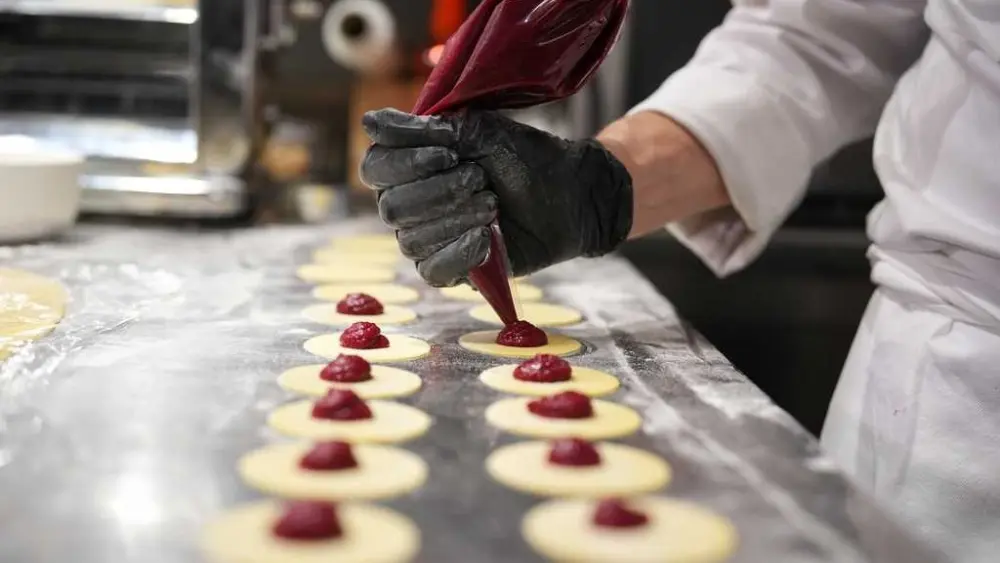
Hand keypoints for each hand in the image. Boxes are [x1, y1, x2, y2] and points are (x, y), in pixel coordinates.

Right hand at [360, 108, 632, 286]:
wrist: (569, 192)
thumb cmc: (523, 157)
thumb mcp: (474, 131)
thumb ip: (418, 130)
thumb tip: (368, 124)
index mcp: (411, 167)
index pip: (375, 168)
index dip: (406, 162)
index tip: (449, 151)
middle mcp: (412, 205)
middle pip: (392, 207)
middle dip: (440, 190)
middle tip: (481, 179)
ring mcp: (430, 240)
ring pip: (412, 239)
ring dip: (456, 217)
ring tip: (492, 204)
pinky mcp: (454, 271)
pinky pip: (433, 270)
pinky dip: (460, 251)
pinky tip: (487, 237)